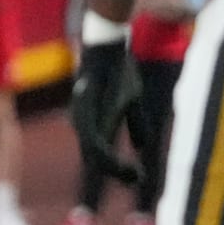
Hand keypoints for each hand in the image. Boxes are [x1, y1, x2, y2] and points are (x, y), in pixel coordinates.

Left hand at [70, 39, 141, 184]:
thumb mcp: (131, 101)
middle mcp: (81, 124)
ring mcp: (82, 117)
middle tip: (138, 178)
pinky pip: (95, 139)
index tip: (136, 178)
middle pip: (94, 160)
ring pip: (93, 153)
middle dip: (116, 173)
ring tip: (135, 174)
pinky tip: (125, 156)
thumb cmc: (117, 72)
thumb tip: (142, 148)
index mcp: (90, 124)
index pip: (97, 157)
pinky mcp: (88, 110)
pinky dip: (109, 154)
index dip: (115, 171)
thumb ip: (135, 125)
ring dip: (114, 167)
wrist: (106, 46)